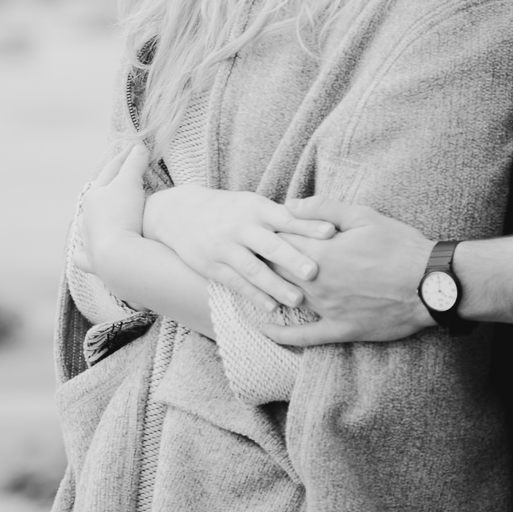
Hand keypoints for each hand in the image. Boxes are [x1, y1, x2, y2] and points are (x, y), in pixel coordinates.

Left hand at [77, 142, 150, 275]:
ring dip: (95, 217)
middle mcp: (86, 217)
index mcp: (94, 196)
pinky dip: (83, 249)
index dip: (126, 157)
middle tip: (123, 177)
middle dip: (110, 185)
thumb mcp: (130, 184)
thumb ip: (134, 164)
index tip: (137, 147)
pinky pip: (82, 255)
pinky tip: (87, 248)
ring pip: (87, 224)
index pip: (112, 170)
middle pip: (98, 196)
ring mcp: (88, 240)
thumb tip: (138, 147)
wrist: (117, 257)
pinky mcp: (92, 262)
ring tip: (105, 214)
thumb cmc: (122, 216)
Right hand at [142, 184, 336, 311]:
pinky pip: (235, 283)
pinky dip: (253, 295)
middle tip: (314, 273)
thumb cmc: (231, 210)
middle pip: (270, 244)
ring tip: (297, 301)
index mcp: (256, 208)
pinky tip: (270, 307)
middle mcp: (241, 226)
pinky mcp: (212, 265)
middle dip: (292, 258)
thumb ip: (283, 216)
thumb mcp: (254, 204)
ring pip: (253, 269)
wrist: (180, 213)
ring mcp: (225, 246)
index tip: (331, 233)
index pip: (286, 217)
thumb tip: (326, 225)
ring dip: (275, 286)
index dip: (308, 225)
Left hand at [262, 198, 435, 345]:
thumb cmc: (400, 245)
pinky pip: (303, 337)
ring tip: (252, 279)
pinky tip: (263, 328)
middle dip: (263, 259)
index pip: (279, 240)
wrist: (430, 284)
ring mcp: (327, 310)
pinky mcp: (340, 330)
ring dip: (268, 288)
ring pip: (285, 297)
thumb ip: (322, 208)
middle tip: (251, 251)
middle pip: (275, 269)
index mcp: (321, 252)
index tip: (259, 229)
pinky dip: (279, 333)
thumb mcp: (362, 216)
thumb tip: (288, 204)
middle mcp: (317, 283)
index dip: (268, 233)